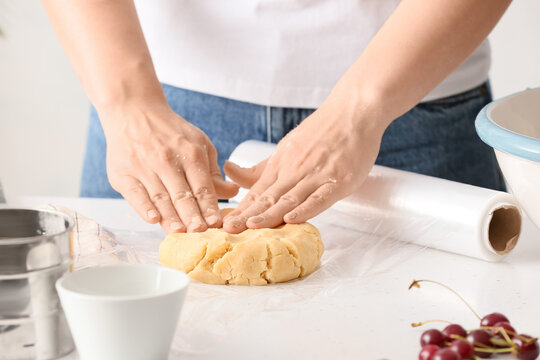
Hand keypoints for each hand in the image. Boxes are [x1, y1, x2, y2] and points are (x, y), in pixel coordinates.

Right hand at [102, 105, 238, 232]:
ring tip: (179, 232)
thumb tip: (233, 191)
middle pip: (182, 194)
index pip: (202, 186)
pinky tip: (153, 219)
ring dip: (170, 217)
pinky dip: (144, 207)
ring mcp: (144, 166)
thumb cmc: (170, 133)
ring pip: (160, 197)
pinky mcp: (123, 173)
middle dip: (192, 215)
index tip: (216, 223)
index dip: (209, 206)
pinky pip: (135, 194)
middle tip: (200, 232)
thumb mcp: (198, 144)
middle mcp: (167, 160)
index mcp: (190, 153)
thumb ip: (212, 171)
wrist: (134, 112)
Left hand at [222, 98, 384, 232]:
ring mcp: (317, 175)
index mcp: (281, 163)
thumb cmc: (322, 131)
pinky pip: (320, 197)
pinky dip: (306, 209)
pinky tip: (292, 219)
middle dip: (248, 215)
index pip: (257, 191)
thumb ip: (260, 167)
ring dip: (270, 213)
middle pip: (269, 197)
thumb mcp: (286, 147)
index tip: (224, 224)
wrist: (354, 111)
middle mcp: (295, 170)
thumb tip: (228, 169)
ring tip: (251, 226)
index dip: (241, 209)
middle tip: (229, 230)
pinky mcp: (339, 180)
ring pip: (290, 199)